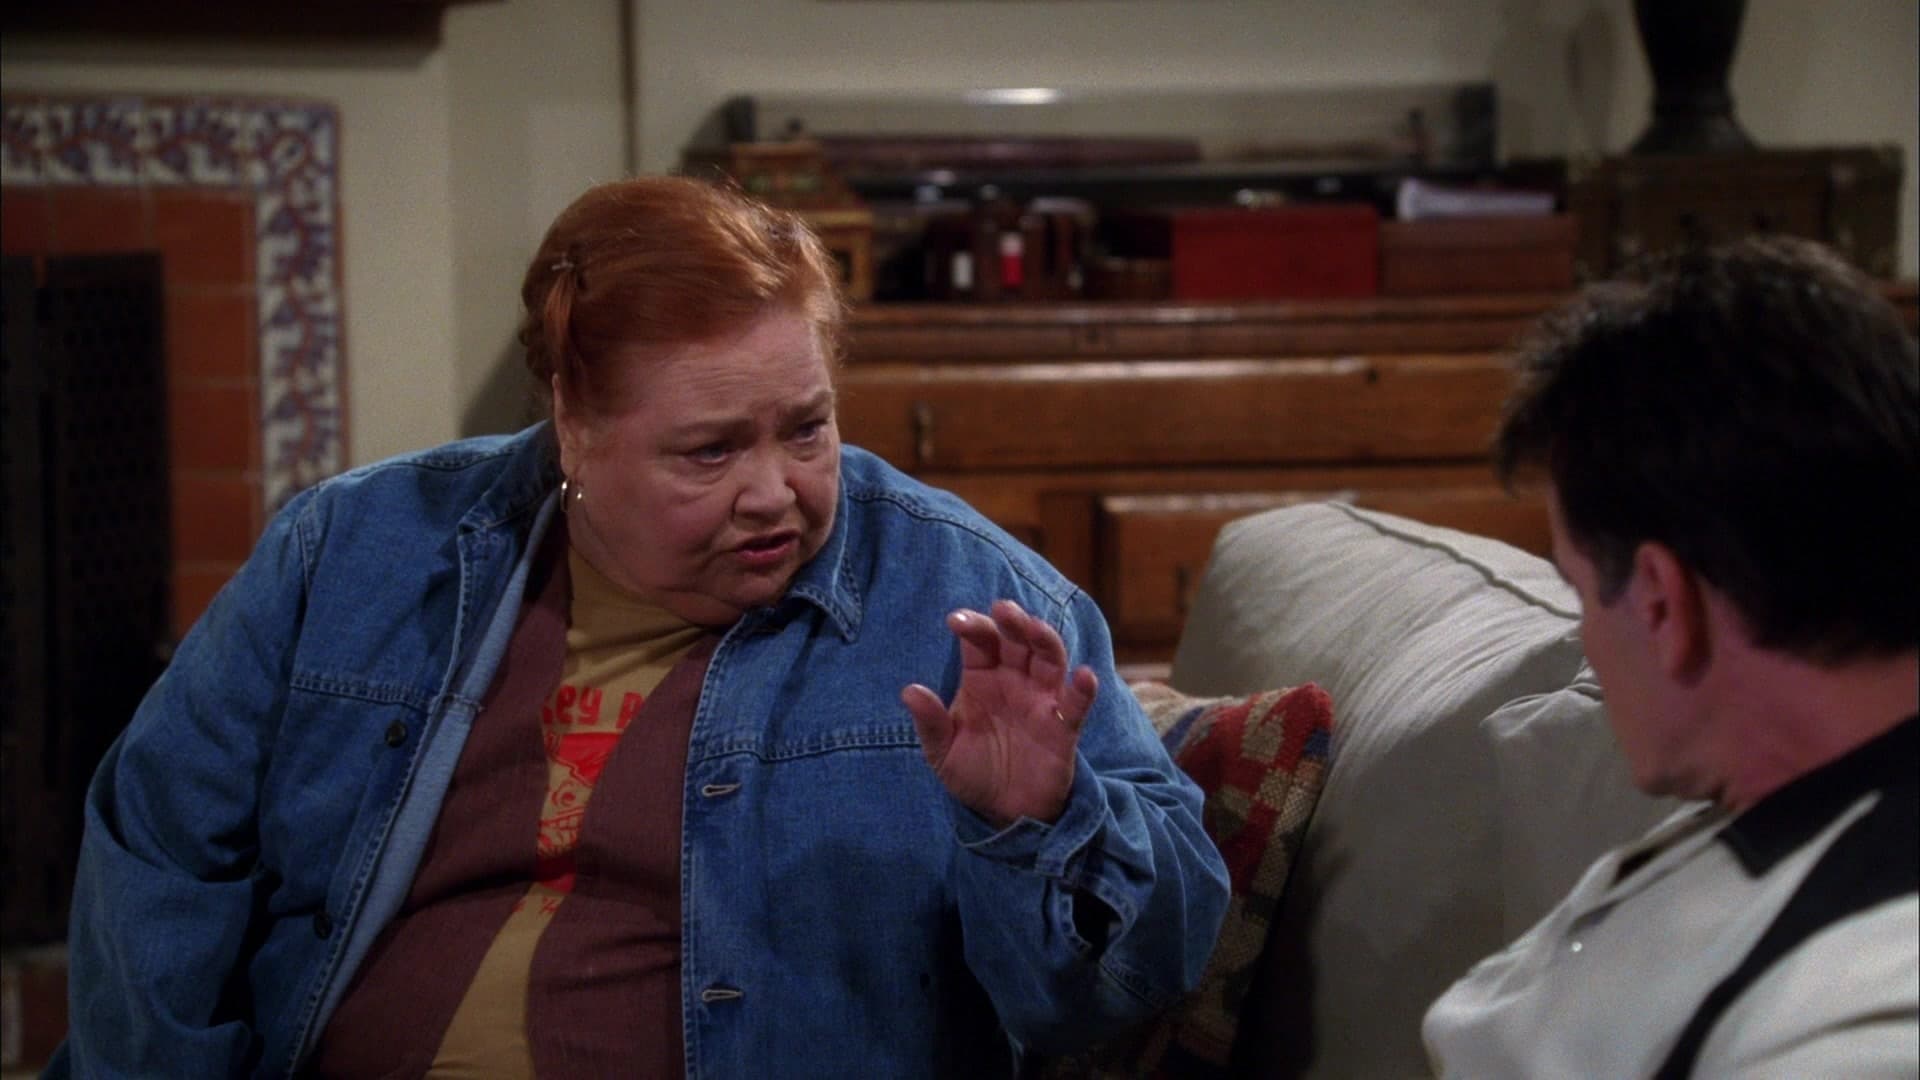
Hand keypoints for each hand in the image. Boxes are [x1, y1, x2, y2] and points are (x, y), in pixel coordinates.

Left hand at [902, 599, 1098, 827]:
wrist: (1004, 813)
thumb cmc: (972, 772)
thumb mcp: (942, 752)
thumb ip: (930, 722)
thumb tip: (909, 691)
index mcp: (982, 677)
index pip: (980, 641)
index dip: (972, 626)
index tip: (956, 621)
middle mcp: (1014, 679)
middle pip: (1017, 639)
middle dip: (1012, 621)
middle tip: (1003, 609)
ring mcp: (1042, 699)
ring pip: (1049, 658)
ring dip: (1045, 640)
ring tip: (1035, 628)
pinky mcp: (1064, 726)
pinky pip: (1077, 703)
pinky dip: (1083, 689)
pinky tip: (1084, 676)